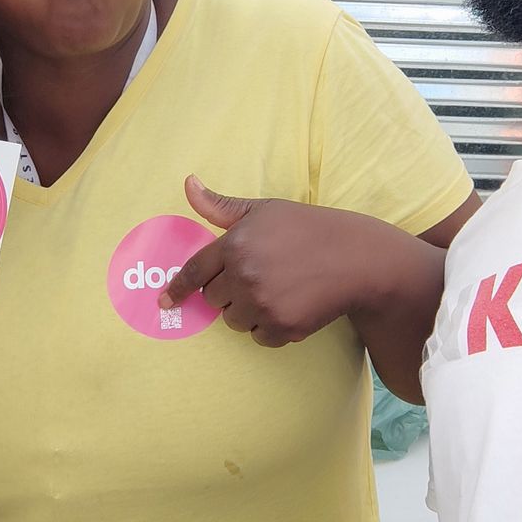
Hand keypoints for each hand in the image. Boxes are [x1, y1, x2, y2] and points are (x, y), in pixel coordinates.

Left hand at [159, 176, 375, 346]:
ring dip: (247, 311)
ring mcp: (263, 304)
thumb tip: (187, 184)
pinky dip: (269, 327)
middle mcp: (244, 276)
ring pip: (234, 320)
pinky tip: (290, 305)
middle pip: (213, 299)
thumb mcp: (264, 210)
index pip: (194, 272)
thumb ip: (221, 205)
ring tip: (276, 289)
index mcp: (235, 244)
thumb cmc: (308, 229)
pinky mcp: (282, 328)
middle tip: (258, 277)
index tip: (164, 302)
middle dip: (228, 291)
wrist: (356, 258)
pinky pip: (258, 337)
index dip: (177, 289)